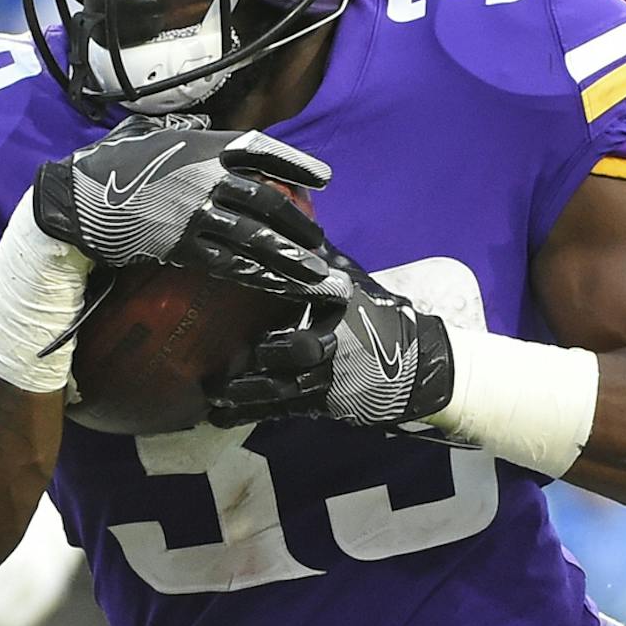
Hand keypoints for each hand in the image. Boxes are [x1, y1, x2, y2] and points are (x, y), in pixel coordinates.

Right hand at [32, 117, 329, 272]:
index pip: (260, 149)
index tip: (323, 178)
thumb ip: (189, 138)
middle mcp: (204, 176)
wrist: (77, 198)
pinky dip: (259, 276)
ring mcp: (194, 213)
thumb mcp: (154, 136)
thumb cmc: (112, 165)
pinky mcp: (182, 246)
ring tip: (316, 275)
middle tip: (321, 241)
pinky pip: (230, 263)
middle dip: (298, 224)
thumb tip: (211, 136)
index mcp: (202, 145)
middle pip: (267, 200)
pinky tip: (279, 285)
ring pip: (256, 238)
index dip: (295, 163)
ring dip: (290, 259)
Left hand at [194, 141, 455, 431]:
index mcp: (341, 303)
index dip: (273, 285)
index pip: (305, 291)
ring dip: (244, 391)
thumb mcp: (352, 281)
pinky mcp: (324, 404)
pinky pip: (281, 411)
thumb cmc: (376, 318)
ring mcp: (332, 377)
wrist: (415, 367)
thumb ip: (319, 255)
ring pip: (284, 387)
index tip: (234, 274)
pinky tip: (217, 418)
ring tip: (211, 392)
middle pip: (296, 350)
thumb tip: (290, 207)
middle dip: (262, 354)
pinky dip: (248, 415)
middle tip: (224, 348)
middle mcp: (338, 341)